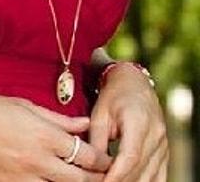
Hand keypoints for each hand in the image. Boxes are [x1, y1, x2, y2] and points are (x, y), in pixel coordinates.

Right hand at [0, 93, 111, 181]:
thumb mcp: (23, 105)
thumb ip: (59, 119)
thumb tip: (85, 123)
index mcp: (44, 135)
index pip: (89, 156)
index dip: (103, 160)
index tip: (105, 160)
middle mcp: (38, 160)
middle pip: (82, 180)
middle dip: (96, 178)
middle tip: (101, 175)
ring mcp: (23, 179)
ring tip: (73, 178)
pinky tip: (47, 179)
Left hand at [88, 64, 167, 180]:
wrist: (134, 83)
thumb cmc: (113, 96)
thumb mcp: (99, 114)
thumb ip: (97, 141)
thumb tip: (91, 166)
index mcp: (138, 122)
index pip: (130, 156)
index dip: (117, 174)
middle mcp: (156, 135)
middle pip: (141, 168)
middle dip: (123, 181)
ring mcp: (164, 144)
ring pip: (151, 174)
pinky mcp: (165, 150)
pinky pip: (159, 173)